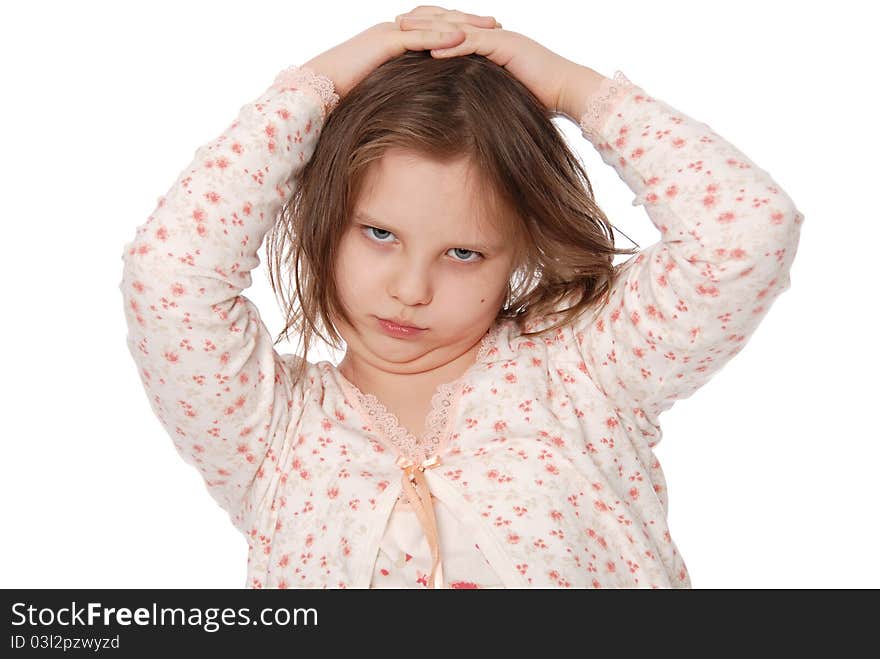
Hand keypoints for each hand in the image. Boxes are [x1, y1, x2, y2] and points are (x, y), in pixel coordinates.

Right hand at [301, 10, 499, 99]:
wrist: (314, 94)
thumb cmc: (344, 99)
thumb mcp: (382, 93)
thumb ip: (401, 89)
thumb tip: (420, 106)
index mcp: (393, 40)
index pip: (432, 27)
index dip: (458, 27)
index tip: (485, 33)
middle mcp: (392, 30)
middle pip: (437, 18)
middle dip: (468, 19)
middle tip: (496, 22)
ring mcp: (387, 33)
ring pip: (431, 22)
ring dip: (462, 23)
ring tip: (489, 26)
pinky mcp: (382, 42)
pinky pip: (417, 37)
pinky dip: (440, 36)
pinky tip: (463, 38)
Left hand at [395, 5, 580, 115]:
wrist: (568, 91)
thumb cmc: (541, 98)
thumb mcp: (504, 92)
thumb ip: (485, 90)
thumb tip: (467, 106)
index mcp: (490, 42)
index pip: (454, 30)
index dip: (429, 28)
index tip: (405, 32)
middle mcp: (493, 34)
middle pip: (450, 23)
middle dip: (422, 21)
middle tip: (395, 22)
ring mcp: (499, 38)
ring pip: (457, 30)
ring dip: (429, 29)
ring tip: (403, 31)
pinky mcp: (506, 46)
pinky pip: (474, 44)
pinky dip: (451, 47)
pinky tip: (430, 50)